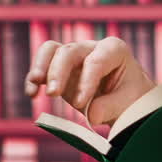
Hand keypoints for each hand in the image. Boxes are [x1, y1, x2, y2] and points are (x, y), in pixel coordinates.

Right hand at [24, 37, 155, 125]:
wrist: (126, 101)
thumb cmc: (130, 98)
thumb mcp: (128, 103)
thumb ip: (111, 106)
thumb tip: (92, 114)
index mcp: (114, 50)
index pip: (96, 61)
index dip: (86, 81)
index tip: (80, 103)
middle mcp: (91, 48)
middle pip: (69, 51)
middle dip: (59, 72)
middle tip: (53, 94)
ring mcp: (74, 56)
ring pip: (51, 50)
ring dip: (41, 67)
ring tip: (35, 87)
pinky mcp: (60, 69)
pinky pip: (43, 65)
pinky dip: (34, 79)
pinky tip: (31, 94)